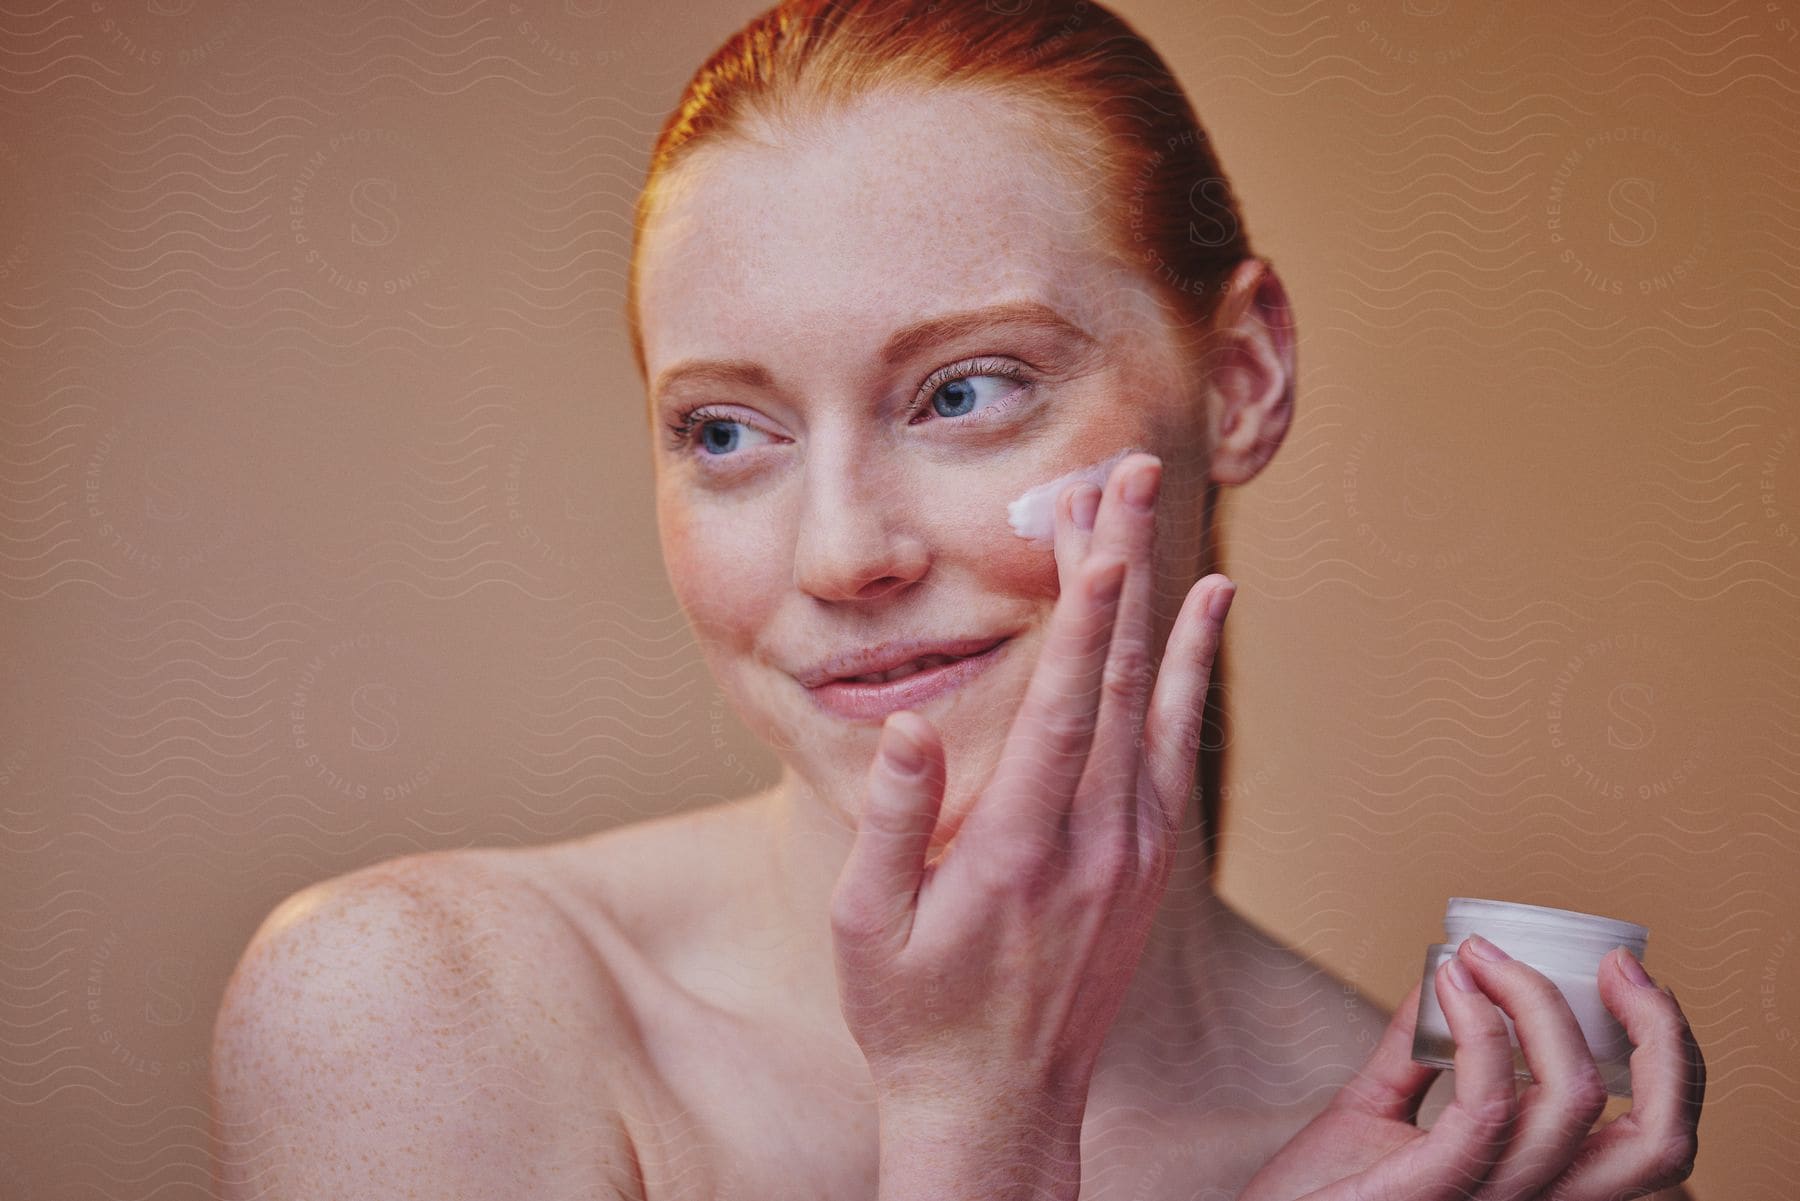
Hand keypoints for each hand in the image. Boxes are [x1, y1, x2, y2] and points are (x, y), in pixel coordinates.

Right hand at [828, 451, 1235, 1118]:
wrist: (1002, 1106)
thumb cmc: (917, 1016)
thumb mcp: (867, 929)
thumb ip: (893, 825)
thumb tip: (909, 728)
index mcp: (1019, 849)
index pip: (1064, 703)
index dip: (1084, 610)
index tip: (1098, 528)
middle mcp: (1095, 841)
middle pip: (1118, 678)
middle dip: (1121, 567)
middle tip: (1122, 474)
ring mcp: (1134, 850)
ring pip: (1157, 701)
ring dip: (1153, 602)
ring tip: (1150, 512)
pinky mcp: (1151, 861)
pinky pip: (1178, 744)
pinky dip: (1191, 671)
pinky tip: (1202, 614)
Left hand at [1238, 936, 1706, 1200]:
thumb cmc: (1316, 1191)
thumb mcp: (1374, 1109)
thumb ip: (1416, 1049)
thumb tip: (1447, 970)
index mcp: (1537, 1186)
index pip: (1653, 1140)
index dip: (1671, 1058)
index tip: (1628, 978)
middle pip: (1662, 1145)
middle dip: (1661, 1040)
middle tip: (1616, 966)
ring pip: (1575, 1108)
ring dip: (1539, 1003)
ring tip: (1483, 954)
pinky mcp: (1433, 1192)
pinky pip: (1487, 1110)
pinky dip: (1481, 1030)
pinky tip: (1450, 980)